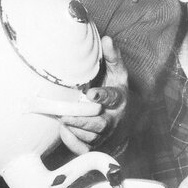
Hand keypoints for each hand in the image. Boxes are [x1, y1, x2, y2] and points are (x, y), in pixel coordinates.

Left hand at [58, 38, 128, 152]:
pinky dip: (72, 142)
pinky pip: (83, 149)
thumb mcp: (118, 75)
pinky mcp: (97, 147)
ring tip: (62, 120)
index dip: (102, 96)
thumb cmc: (116, 94)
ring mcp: (105, 136)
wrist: (125, 123)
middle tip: (65, 115)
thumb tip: (107, 38)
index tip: (91, 94)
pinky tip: (64, 131)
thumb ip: (112, 58)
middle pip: (100, 124)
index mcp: (119, 100)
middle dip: (83, 120)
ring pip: (90, 137)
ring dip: (75, 130)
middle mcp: (113, 119)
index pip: (112, 97)